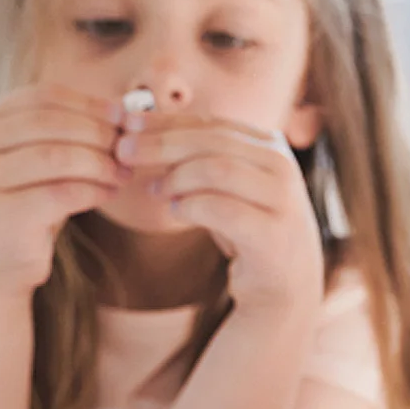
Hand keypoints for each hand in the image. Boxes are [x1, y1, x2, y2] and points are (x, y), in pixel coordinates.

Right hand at [0, 85, 122, 294]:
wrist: (1, 262)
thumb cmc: (32, 205)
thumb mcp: (47, 160)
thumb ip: (72, 132)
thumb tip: (124, 111)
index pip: (45, 96)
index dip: (89, 104)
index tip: (123, 117)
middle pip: (51, 123)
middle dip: (98, 133)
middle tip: (128, 149)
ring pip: (57, 157)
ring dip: (100, 164)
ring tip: (123, 174)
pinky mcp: (3, 212)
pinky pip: (60, 193)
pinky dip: (93, 190)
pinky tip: (110, 193)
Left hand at [117, 111, 324, 313]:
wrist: (286, 287)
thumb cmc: (247, 233)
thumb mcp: (224, 189)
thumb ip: (196, 161)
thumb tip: (140, 134)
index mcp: (270, 147)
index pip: (211, 123)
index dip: (166, 121)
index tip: (127, 124)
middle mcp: (282, 167)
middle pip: (212, 141)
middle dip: (162, 143)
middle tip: (124, 151)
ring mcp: (283, 200)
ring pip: (218, 169)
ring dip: (177, 177)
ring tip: (155, 190)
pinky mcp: (273, 235)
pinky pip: (222, 209)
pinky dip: (190, 206)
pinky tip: (174, 211)